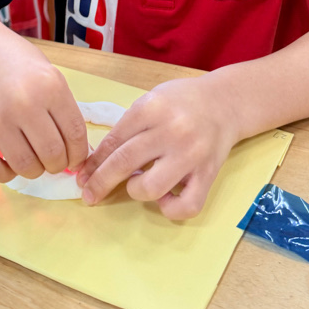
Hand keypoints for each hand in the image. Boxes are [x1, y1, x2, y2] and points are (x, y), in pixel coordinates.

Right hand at [0, 21, 88, 182]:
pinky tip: (7, 161)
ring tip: (30, 159)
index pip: (75, 135)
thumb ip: (60, 107)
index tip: (74, 158)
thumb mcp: (46, 71)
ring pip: (26, 168)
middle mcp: (24, 103)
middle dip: (57, 165)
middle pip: (53, 155)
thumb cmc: (9, 57)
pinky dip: (5, 174)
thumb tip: (75, 150)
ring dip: (33, 170)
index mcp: (50, 85)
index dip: (78, 154)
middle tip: (52, 161)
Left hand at [76, 77, 238, 219]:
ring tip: (138, 182)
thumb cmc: (182, 101)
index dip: (93, 163)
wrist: (226, 102)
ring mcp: (191, 154)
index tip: (82, 177)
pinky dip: (170, 208)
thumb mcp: (151, 100)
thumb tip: (97, 161)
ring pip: (150, 188)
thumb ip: (128, 126)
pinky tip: (164, 197)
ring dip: (135, 191)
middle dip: (100, 182)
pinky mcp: (209, 174)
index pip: (113, 141)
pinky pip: (186, 206)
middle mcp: (172, 130)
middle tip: (89, 194)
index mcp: (152, 107)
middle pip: (124, 163)